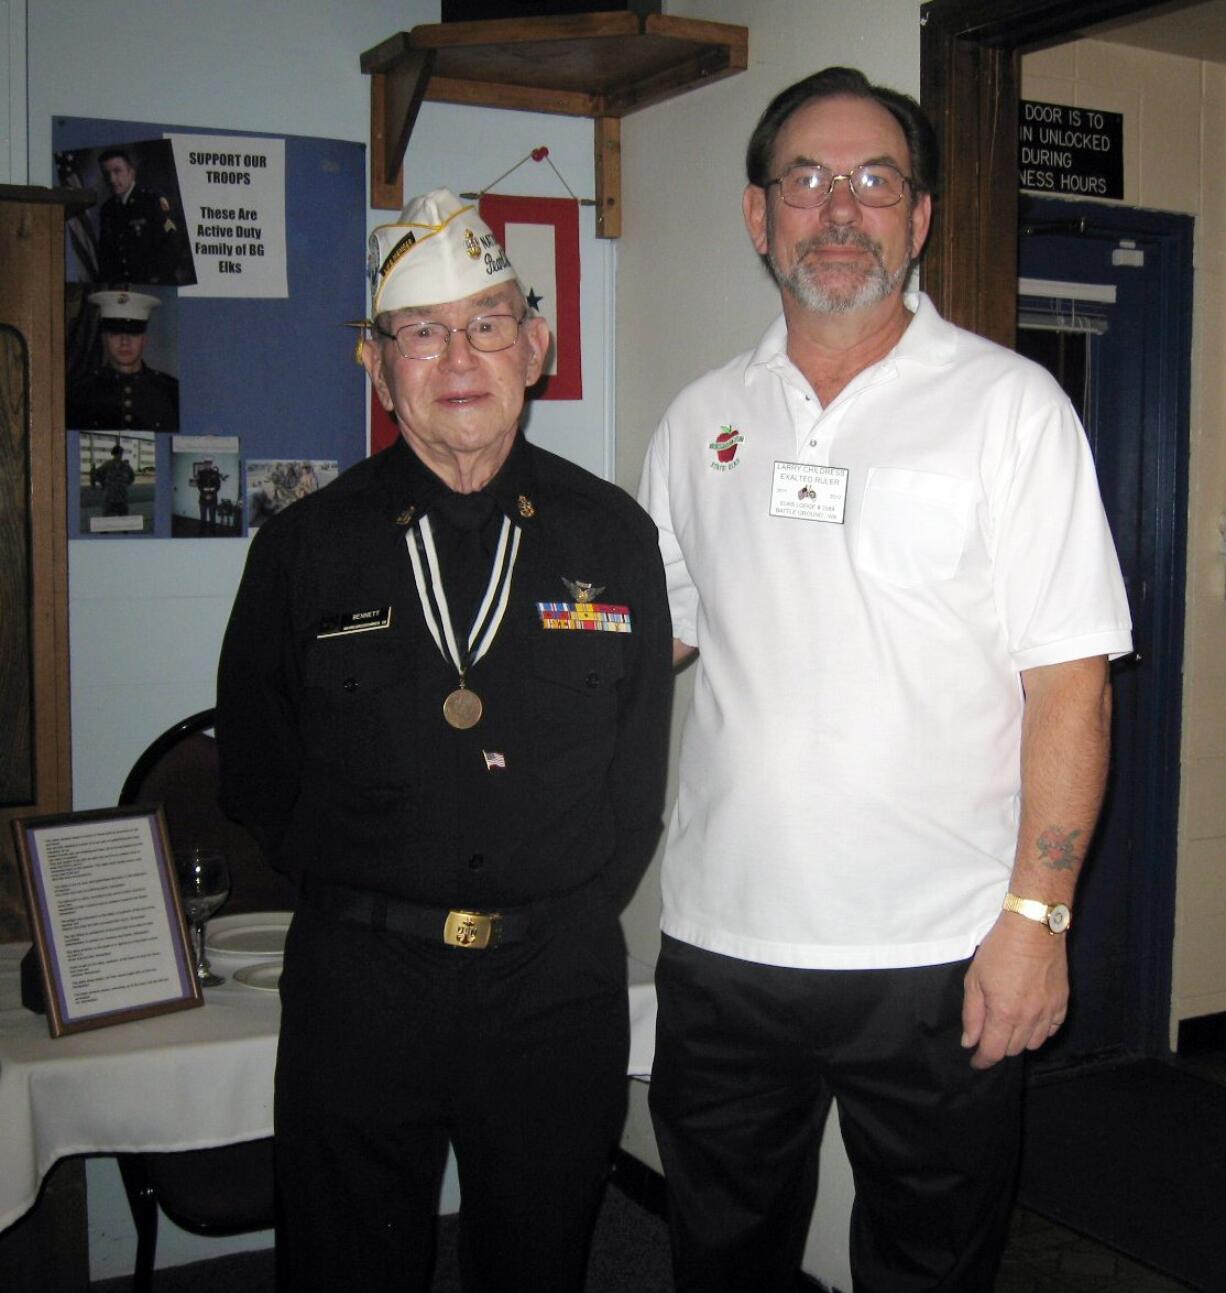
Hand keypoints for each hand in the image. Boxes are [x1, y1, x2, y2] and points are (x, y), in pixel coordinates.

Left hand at [961, 914, 1068, 1069]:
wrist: (1033, 928)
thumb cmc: (999, 950)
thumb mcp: (974, 979)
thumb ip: (972, 1014)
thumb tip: (970, 1042)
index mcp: (1004, 1013)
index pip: (994, 1051)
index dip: (983, 1060)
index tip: (976, 1062)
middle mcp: (1029, 1018)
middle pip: (1014, 1049)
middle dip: (999, 1047)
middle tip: (989, 1036)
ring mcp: (1049, 1011)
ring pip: (1034, 1042)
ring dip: (1020, 1040)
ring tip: (1009, 1027)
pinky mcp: (1063, 1002)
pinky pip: (1053, 1029)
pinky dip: (1041, 1031)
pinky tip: (1032, 1020)